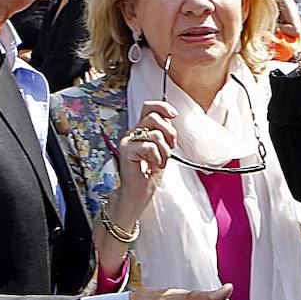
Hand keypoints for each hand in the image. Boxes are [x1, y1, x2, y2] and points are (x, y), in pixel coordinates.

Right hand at [113, 101, 177, 223]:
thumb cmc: (150, 172)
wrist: (139, 192)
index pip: (149, 107)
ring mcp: (128, 140)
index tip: (174, 114)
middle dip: (169, 132)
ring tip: (160, 161)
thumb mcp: (162, 148)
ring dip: (165, 151)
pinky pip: (150, 146)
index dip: (162, 107)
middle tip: (171, 146)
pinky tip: (154, 165)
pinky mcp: (126, 150)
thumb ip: (164, 132)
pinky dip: (157, 158)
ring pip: (155, 133)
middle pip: (153, 116)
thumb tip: (171, 117)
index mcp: (141, 129)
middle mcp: (133, 132)